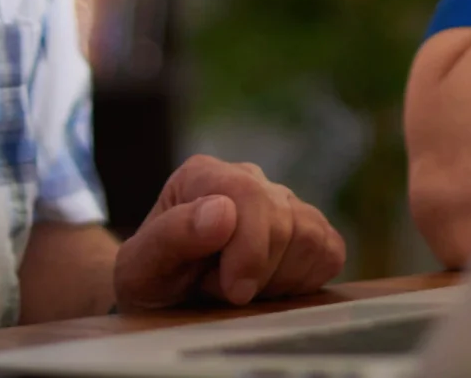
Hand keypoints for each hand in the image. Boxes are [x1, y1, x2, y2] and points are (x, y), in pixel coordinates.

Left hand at [112, 155, 345, 308]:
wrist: (166, 294)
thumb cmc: (151, 278)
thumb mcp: (140, 267)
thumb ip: (170, 236)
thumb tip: (222, 211)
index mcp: (204, 175)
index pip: (250, 197)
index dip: (250, 250)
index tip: (233, 291)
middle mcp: (248, 178)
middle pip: (284, 220)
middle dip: (258, 271)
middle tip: (222, 290)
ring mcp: (282, 201)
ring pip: (312, 237)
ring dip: (278, 278)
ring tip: (240, 286)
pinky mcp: (308, 228)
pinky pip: (330, 252)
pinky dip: (305, 279)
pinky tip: (269, 285)